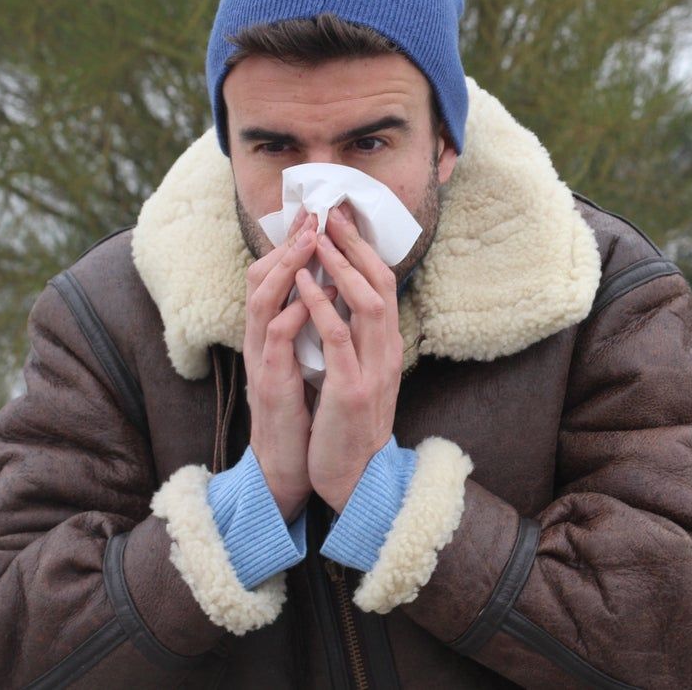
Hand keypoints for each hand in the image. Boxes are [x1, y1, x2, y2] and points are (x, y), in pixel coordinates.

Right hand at [242, 209, 335, 521]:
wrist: (288, 466)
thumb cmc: (301, 414)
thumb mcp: (306, 362)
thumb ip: (310, 329)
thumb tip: (331, 292)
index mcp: (271, 334)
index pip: (274, 278)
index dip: (291, 246)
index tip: (316, 218)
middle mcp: (260, 341)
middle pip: (261, 278)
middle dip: (287, 244)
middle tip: (313, 215)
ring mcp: (262, 361)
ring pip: (262, 301)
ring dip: (287, 268)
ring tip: (311, 241)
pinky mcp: (270, 383)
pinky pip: (276, 339)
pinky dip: (293, 314)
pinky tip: (313, 297)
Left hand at [296, 205, 402, 513]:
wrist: (352, 479)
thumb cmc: (345, 428)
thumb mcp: (355, 377)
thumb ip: (355, 343)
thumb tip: (342, 305)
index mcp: (386, 348)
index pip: (383, 286)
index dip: (365, 250)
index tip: (343, 219)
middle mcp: (387, 353)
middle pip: (381, 284)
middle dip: (356, 245)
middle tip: (333, 211)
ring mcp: (373, 370)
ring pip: (366, 302)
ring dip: (341, 265)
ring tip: (317, 236)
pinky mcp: (352, 389)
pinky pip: (339, 336)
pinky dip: (322, 304)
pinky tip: (304, 281)